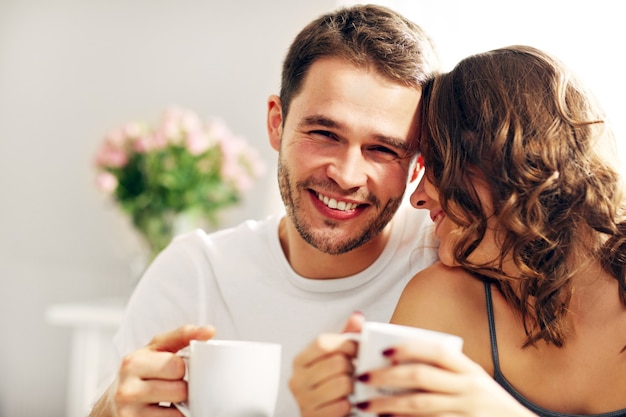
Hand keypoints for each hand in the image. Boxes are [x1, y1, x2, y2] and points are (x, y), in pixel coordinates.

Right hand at [89, 324, 214, 416]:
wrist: (113, 403)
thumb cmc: (141, 371)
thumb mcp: (156, 349)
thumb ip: (182, 336)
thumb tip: (209, 331)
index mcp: (134, 363)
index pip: (177, 366)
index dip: (183, 368)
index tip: (176, 369)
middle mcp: (127, 389)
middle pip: (179, 389)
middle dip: (182, 388)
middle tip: (172, 386)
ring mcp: (129, 413)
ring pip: (177, 411)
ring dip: (180, 407)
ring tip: (168, 400)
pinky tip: (164, 413)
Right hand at [289, 312, 363, 416]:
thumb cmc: (330, 386)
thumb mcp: (335, 358)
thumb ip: (346, 336)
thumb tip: (357, 316)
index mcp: (300, 361)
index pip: (322, 343)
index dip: (345, 344)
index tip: (356, 350)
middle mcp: (297, 379)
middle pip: (336, 363)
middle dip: (353, 367)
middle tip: (355, 372)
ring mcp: (303, 400)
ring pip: (342, 383)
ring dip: (353, 387)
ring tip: (353, 388)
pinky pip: (342, 406)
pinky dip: (350, 405)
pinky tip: (348, 404)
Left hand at [353, 341, 536, 416]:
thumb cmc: (486, 404)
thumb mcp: (473, 381)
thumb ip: (446, 371)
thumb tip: (399, 361)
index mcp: (470, 369)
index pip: (438, 351)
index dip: (410, 348)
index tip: (384, 350)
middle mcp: (470, 387)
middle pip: (421, 377)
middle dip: (387, 376)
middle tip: (362, 376)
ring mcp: (466, 411)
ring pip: (420, 405)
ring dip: (388, 405)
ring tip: (366, 404)